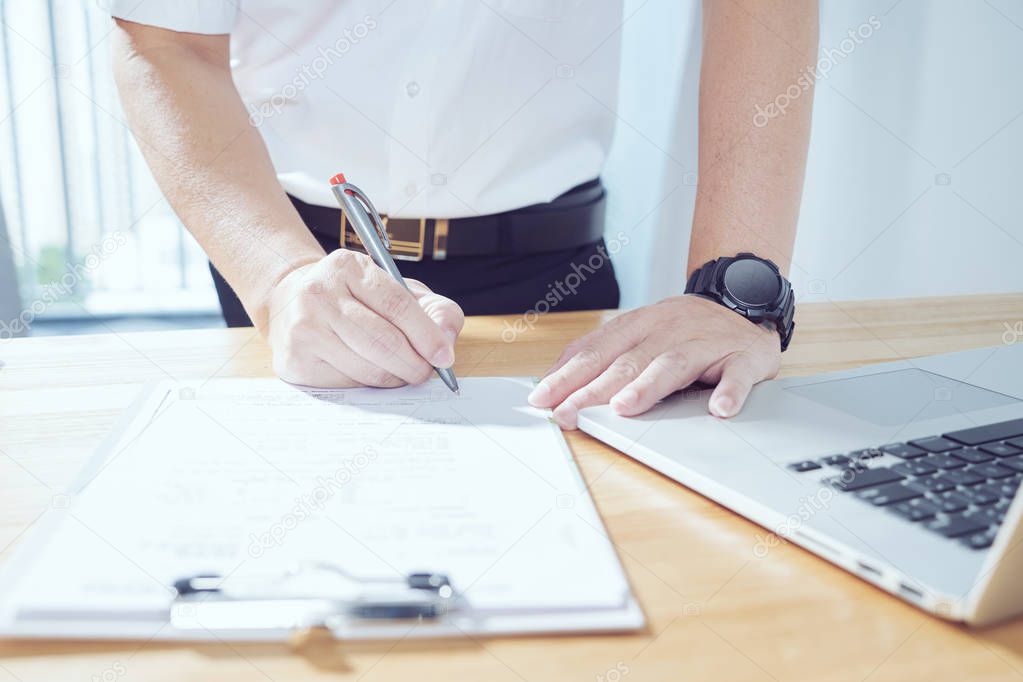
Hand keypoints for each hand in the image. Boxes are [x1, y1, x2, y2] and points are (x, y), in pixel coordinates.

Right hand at [265, 249, 463, 387]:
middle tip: (426, 372)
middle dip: (414, 364)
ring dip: (394, 378)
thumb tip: (446, 343)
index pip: (397, 305)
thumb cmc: (352, 296)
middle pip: (383, 341)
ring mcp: (303, 328)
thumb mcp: (394, 287)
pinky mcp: (294, 360)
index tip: (444, 356)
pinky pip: (346, 384)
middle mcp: (320, 294)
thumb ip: (432, 309)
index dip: (427, 335)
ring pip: (366, 368)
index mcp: (349, 267)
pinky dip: (368, 386)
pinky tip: (370, 373)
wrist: (289, 300)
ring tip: (402, 373)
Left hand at [527, 295, 780, 427]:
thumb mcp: (639, 331)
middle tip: (569, 413)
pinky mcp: (743, 356)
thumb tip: (553, 378)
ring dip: (647, 387)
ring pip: (672, 364)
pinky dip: (731, 392)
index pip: (596, 351)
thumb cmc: (684, 328)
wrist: (745, 300)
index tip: (543, 398)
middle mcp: (668, 330)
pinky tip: (720, 409)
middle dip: (593, 389)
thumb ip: (602, 352)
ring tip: (625, 407)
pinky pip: (737, 375)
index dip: (568, 375)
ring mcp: (706, 342)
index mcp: (639, 325)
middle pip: (626, 361)